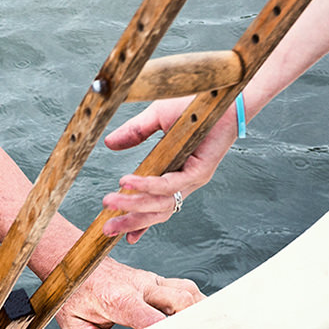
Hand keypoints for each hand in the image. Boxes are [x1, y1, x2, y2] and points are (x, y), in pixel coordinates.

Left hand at [53, 257, 203, 328]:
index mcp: (118, 299)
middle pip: (179, 300)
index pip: (150, 318)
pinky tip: (200, 320)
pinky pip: (184, 288)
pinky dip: (196, 303)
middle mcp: (139, 286)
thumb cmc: (74, 296)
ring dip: (200, 311)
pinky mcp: (156, 281)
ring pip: (187, 291)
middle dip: (194, 323)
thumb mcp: (75, 326)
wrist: (74, 262)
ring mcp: (150, 281)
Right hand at [100, 96, 238, 243]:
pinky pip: (169, 184)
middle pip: (156, 211)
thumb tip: (109, 144)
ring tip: (111, 202)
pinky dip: (147, 186)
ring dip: (133, 205)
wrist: (221, 94)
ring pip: (161, 202)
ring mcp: (193, 179)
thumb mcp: (156, 118)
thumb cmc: (194, 105)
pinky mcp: (199, 171)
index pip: (157, 204)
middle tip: (107, 228)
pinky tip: (127, 183)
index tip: (122, 234)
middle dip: (130, 221)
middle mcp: (185, 181)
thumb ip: (134, 133)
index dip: (140, 221)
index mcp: (176, 173)